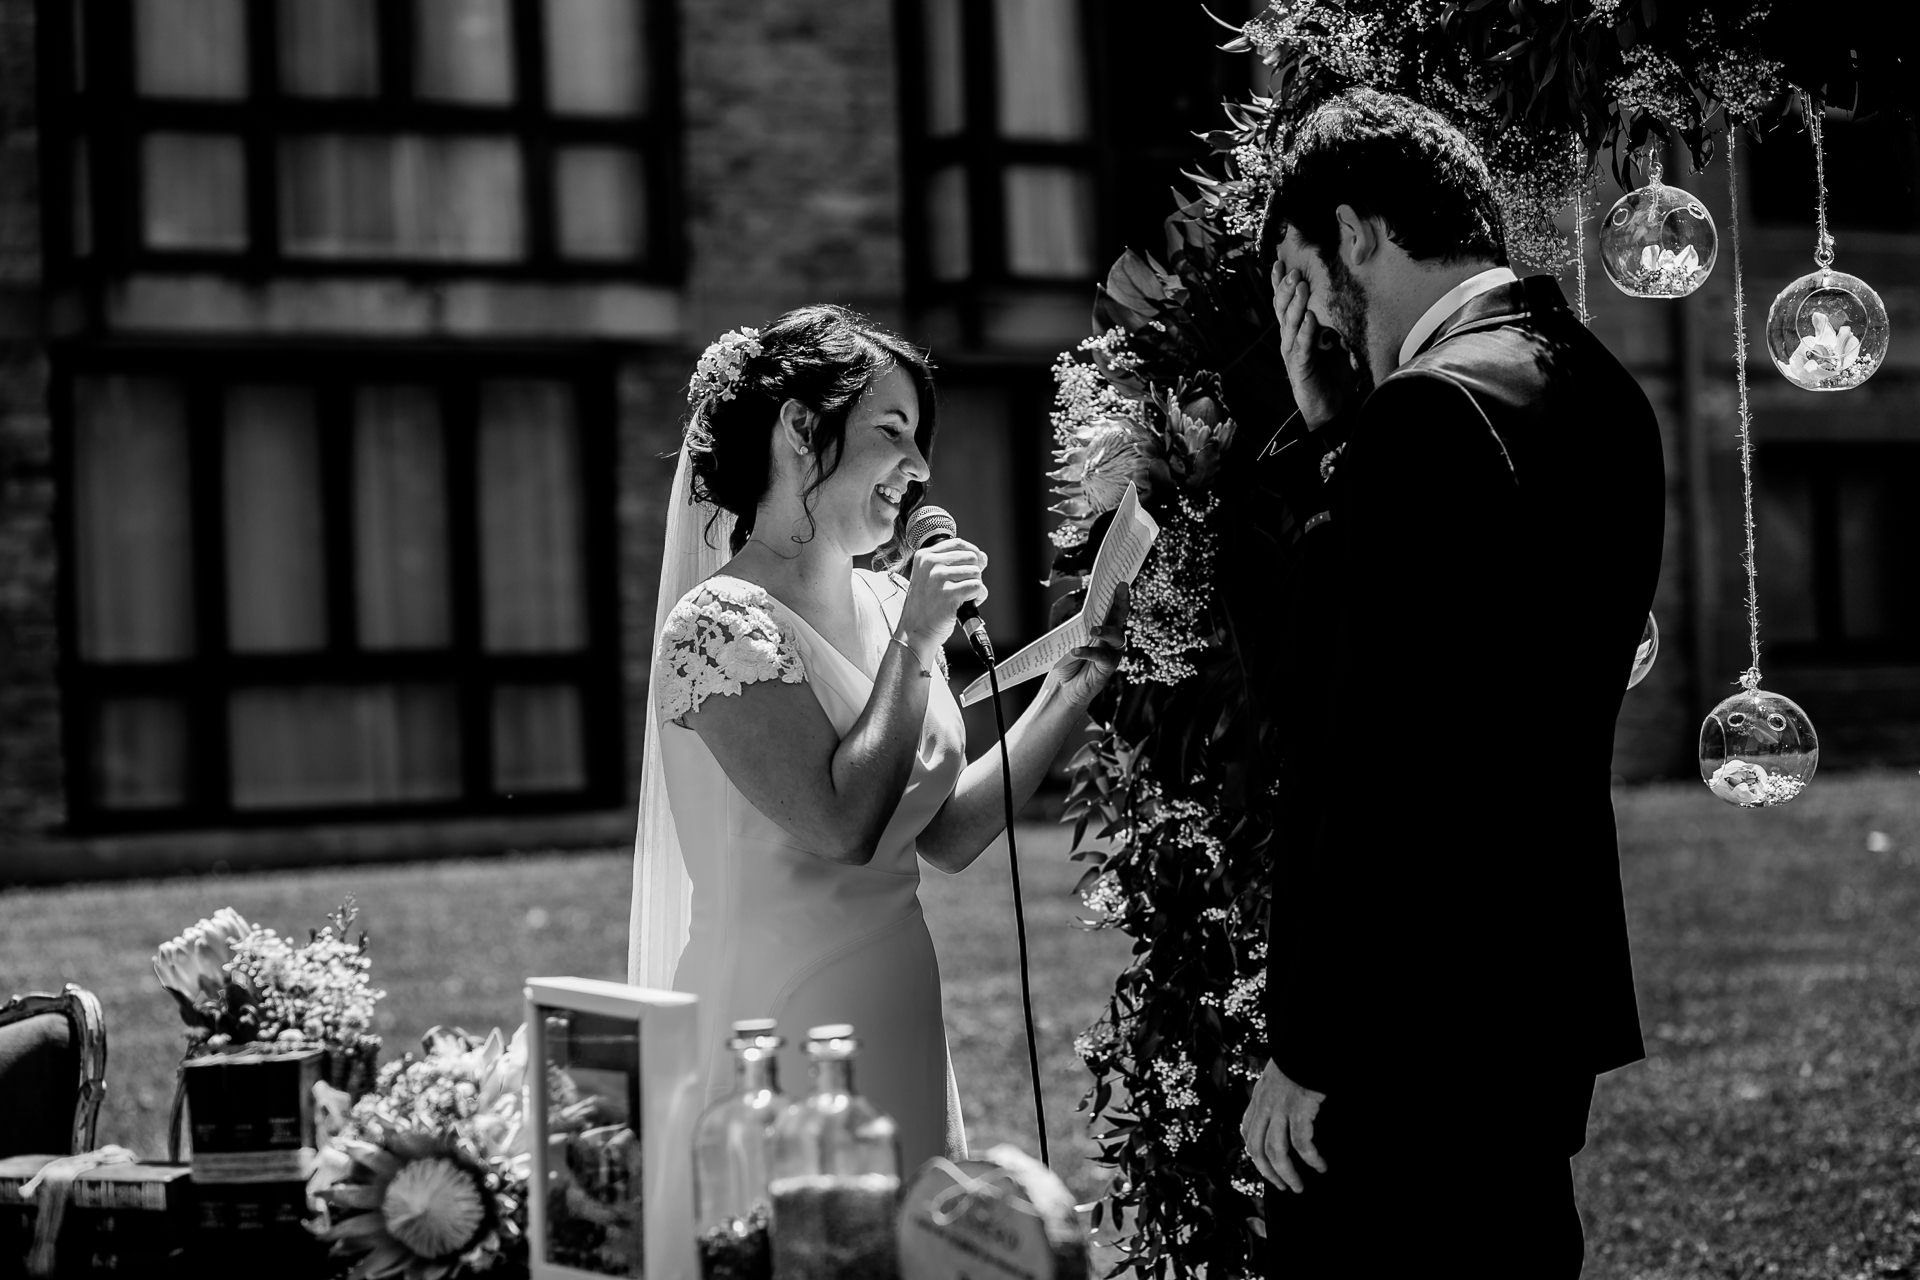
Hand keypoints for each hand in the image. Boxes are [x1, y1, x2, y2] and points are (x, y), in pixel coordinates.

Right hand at [898, 539, 988, 651]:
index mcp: (924, 556)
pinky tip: (968, 604)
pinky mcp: (949, 594)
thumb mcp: (931, 578)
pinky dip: (979, 596)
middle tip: (964, 588)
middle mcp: (930, 564)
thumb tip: (983, 557)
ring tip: (963, 597)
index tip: (973, 566)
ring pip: (976, 572)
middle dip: (974, 573)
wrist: (915, 632)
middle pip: (971, 557)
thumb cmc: (926, 607)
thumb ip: (954, 564)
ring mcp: (938, 578)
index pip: (958, 544)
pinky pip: (978, 587)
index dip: (972, 553)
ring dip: (976, 586)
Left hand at [1044, 582, 1127, 709]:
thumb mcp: (1068, 638)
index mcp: (1103, 627)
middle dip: (1122, 602)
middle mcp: (1112, 638)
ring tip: (1093, 630)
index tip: (1121, 582)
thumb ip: (1073, 625)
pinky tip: (1075, 651)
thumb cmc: (1067, 659)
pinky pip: (1102, 657)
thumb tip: (1074, 611)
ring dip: (1106, 631)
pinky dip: (1088, 652)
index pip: (1112, 608)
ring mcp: (1112, 652)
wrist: (1065, 686)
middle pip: (1120, 617)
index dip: (1119, 596)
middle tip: (1121, 588)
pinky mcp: (1108, 668)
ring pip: (1117, 637)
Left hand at [1241, 1058, 1326, 1192]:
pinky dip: (1311, 1158)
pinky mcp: (1299, 1108)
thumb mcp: (1278, 1076)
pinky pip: (1301, 1142)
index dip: (1255, 1154)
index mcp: (1259, 1097)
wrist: (1307, 1042)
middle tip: (1284, 1187)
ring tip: (1299, 1186)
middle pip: (1257, 1149)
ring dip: (1287, 1174)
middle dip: (1269, 1173)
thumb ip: (1276, 1095)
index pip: (1247, 1132)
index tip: (1266, 1167)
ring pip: (1275, 1152)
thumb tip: (1285, 1115)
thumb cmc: (1299, 1059)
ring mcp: (1280, 1107)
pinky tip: (1320, 1166)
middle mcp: (1264, 1104)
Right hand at [1272, 265, 1357, 429]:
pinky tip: (1308, 318)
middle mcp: (1290, 340)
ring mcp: (1292, 353)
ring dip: (1295, 304)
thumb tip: (1344, 305)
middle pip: (1282, 309)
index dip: (1280, 284)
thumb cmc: (1333, 375)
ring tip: (1300, 286)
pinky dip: (1305, 331)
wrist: (1330, 409)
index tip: (1280, 263)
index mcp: (1296, 332)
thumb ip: (1337, 325)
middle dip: (1286, 289)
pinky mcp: (1299, 367)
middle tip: (1293, 271)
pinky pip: (1302, 346)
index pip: (1285, 303)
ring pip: (1289, 324)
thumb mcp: (1338, 344)